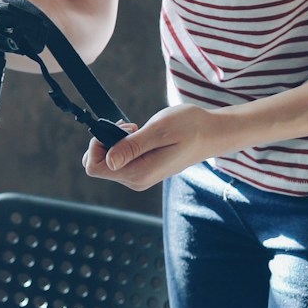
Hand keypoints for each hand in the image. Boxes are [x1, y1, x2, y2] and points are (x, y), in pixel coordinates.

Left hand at [81, 105, 237, 190]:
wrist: (213, 133)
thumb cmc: (190, 127)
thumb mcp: (160, 130)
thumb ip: (133, 146)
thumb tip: (109, 161)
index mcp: (139, 173)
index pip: (94, 167)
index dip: (96, 145)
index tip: (117, 129)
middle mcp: (137, 180)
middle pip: (99, 165)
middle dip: (105, 142)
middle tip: (129, 127)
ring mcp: (140, 177)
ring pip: (109, 162)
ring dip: (115, 142)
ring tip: (137, 129)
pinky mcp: (144, 170)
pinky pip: (120, 160)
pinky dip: (123, 144)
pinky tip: (139, 134)